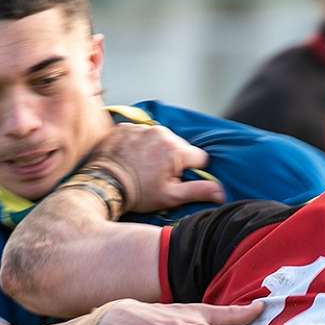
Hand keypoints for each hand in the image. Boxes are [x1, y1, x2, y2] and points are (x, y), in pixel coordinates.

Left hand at [87, 125, 225, 212]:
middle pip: (179, 146)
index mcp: (175, 149)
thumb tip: (221, 192)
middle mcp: (160, 132)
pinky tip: (132, 158)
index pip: (199, 157)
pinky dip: (139, 144)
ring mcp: (141, 128)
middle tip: (157, 175)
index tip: (178, 179)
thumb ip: (198, 191)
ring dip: (156, 150)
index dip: (192, 170)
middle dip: (173, 159)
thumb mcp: (170, 197)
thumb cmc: (138, 193)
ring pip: (160, 139)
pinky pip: (141, 134)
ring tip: (143, 167)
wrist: (103, 185)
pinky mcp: (125, 128)